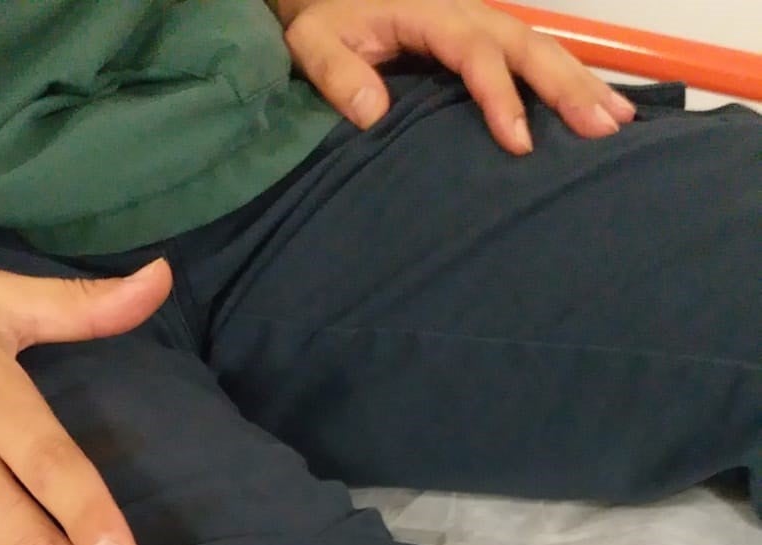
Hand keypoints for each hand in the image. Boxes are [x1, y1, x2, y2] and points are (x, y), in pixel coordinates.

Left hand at [278, 0, 635, 153]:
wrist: (330, 0)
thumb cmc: (323, 22)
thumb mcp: (313, 43)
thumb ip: (338, 75)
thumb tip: (374, 111)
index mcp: (429, 14)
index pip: (474, 52)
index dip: (499, 95)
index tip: (519, 142)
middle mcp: (466, 13)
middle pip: (526, 45)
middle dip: (566, 87)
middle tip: (602, 129)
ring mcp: (482, 24)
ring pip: (541, 48)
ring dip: (582, 84)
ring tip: (619, 123)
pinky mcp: (487, 41)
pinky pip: (534, 58)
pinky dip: (571, 82)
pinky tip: (603, 109)